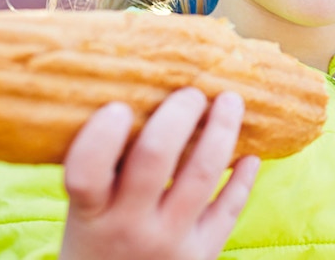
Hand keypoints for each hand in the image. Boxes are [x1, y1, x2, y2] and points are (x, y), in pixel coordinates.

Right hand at [59, 88, 260, 259]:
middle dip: (178, 115)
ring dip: (221, 131)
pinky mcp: (202, 255)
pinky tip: (250, 155)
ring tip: (231, 101)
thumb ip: (103, 172)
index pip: (87, 172)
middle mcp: (129, 228)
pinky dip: (243, 179)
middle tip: (191, 91)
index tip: (119, 106)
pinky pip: (229, 209)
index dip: (102, 136)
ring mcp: (170, 243)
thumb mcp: (84, 215)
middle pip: (155, 159)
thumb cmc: (95, 246)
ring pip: (202, 175)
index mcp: (90, 215)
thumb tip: (132, 95)